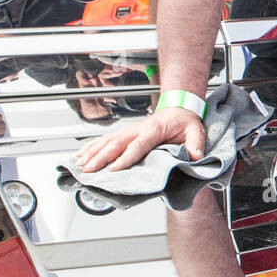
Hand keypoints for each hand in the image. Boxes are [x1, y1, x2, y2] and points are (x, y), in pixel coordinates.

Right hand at [74, 106, 205, 172]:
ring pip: (107, 141)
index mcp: (154, 129)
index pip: (137, 145)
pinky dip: (92, 146)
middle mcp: (138, 129)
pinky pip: (106, 139)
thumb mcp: (196, 130)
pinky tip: (81, 154)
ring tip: (80, 164)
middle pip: (116, 144)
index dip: (125, 157)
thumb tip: (196, 156)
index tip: (114, 168)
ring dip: (92, 152)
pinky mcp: (126, 133)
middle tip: (89, 170)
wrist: (178, 107)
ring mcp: (129, 130)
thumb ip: (196, 143)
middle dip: (101, 158)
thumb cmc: (185, 121)